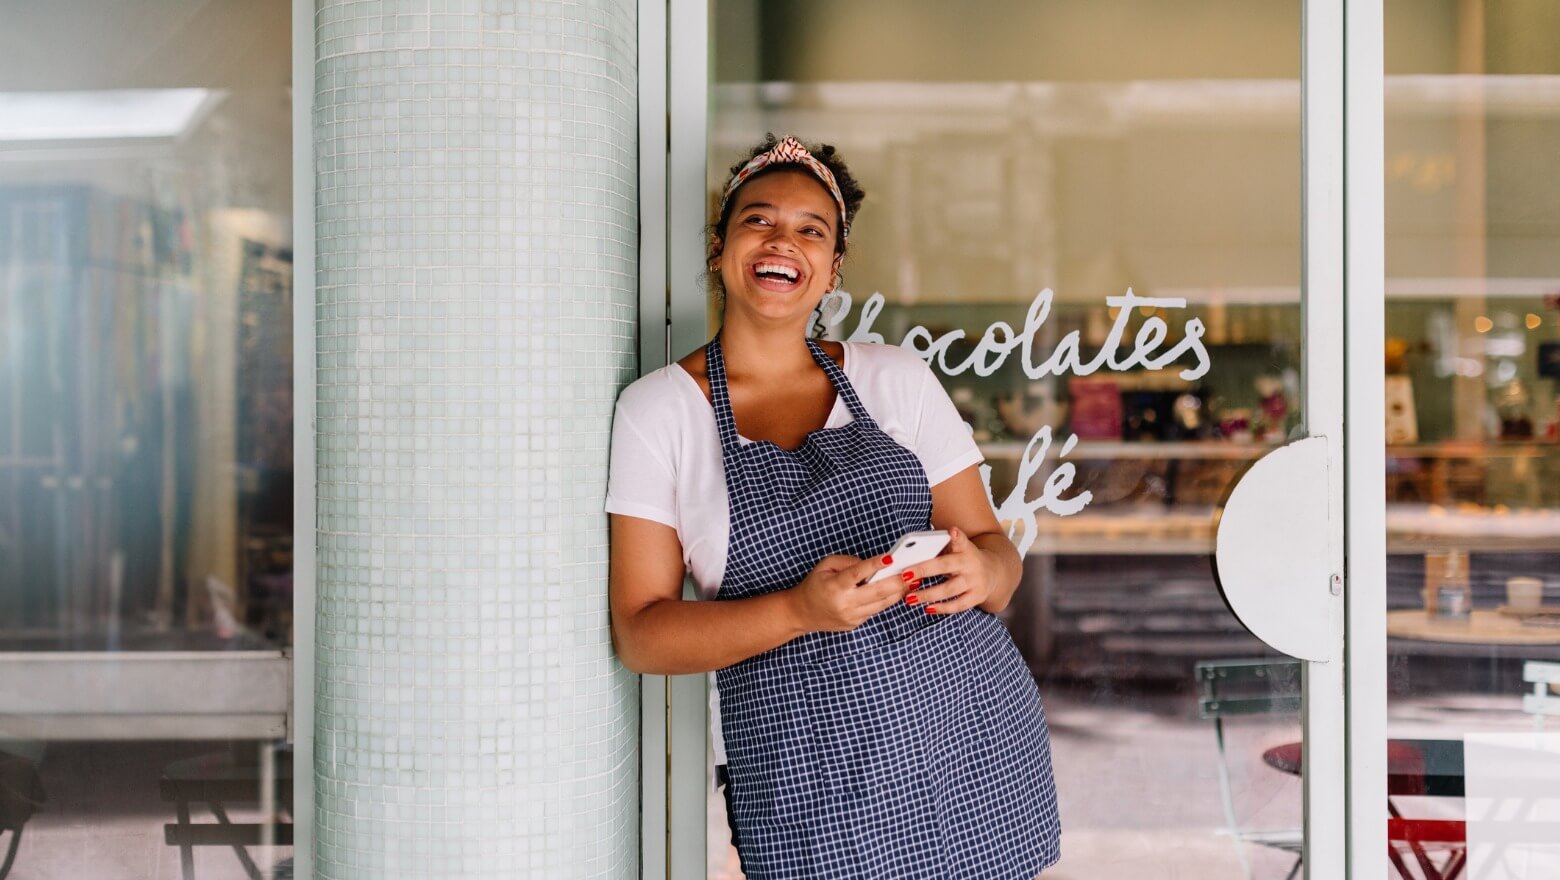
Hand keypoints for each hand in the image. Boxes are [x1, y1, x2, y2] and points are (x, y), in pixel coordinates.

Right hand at [787, 553, 906, 632]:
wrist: (801, 613)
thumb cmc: (814, 585)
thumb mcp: (825, 566)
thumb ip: (848, 562)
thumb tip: (873, 564)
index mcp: (834, 586)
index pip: (857, 573)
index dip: (874, 565)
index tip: (890, 557)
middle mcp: (844, 603)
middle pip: (877, 592)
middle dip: (897, 581)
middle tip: (913, 572)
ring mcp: (851, 616)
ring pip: (881, 603)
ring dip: (899, 592)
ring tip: (913, 581)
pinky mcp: (855, 623)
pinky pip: (875, 610)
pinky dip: (888, 600)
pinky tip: (898, 591)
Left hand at [899, 527, 995, 615]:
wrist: (993, 573)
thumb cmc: (965, 559)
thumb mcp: (958, 549)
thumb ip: (941, 547)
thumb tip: (912, 551)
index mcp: (965, 549)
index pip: (961, 540)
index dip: (957, 536)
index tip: (953, 531)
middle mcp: (971, 564)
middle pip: (946, 566)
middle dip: (924, 570)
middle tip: (905, 574)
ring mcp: (975, 582)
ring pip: (949, 589)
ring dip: (928, 594)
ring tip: (910, 598)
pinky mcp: (977, 597)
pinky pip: (958, 605)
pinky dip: (942, 608)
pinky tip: (927, 608)